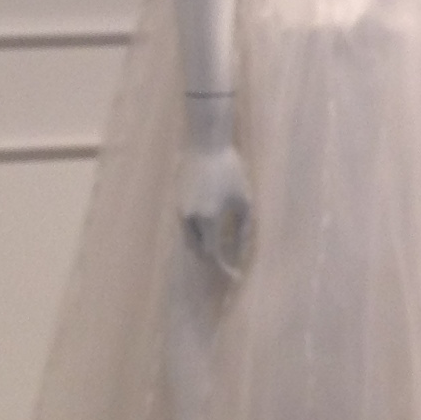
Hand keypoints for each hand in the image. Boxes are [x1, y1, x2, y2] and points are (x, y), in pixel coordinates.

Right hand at [180, 142, 252, 277]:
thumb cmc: (230, 169)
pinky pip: (186, 227)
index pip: (214, 254)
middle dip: (213, 261)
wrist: (205, 143)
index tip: (236, 277)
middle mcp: (190, 218)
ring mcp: (180, 210)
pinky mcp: (177, 202)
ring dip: (204, 248)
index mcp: (208, 219)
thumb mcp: (243, 199)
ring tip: (220, 251)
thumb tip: (242, 249)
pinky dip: (197, 235)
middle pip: (199, 251)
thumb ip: (243, 227)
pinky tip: (210, 231)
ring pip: (190, 240)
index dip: (224, 268)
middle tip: (229, 265)